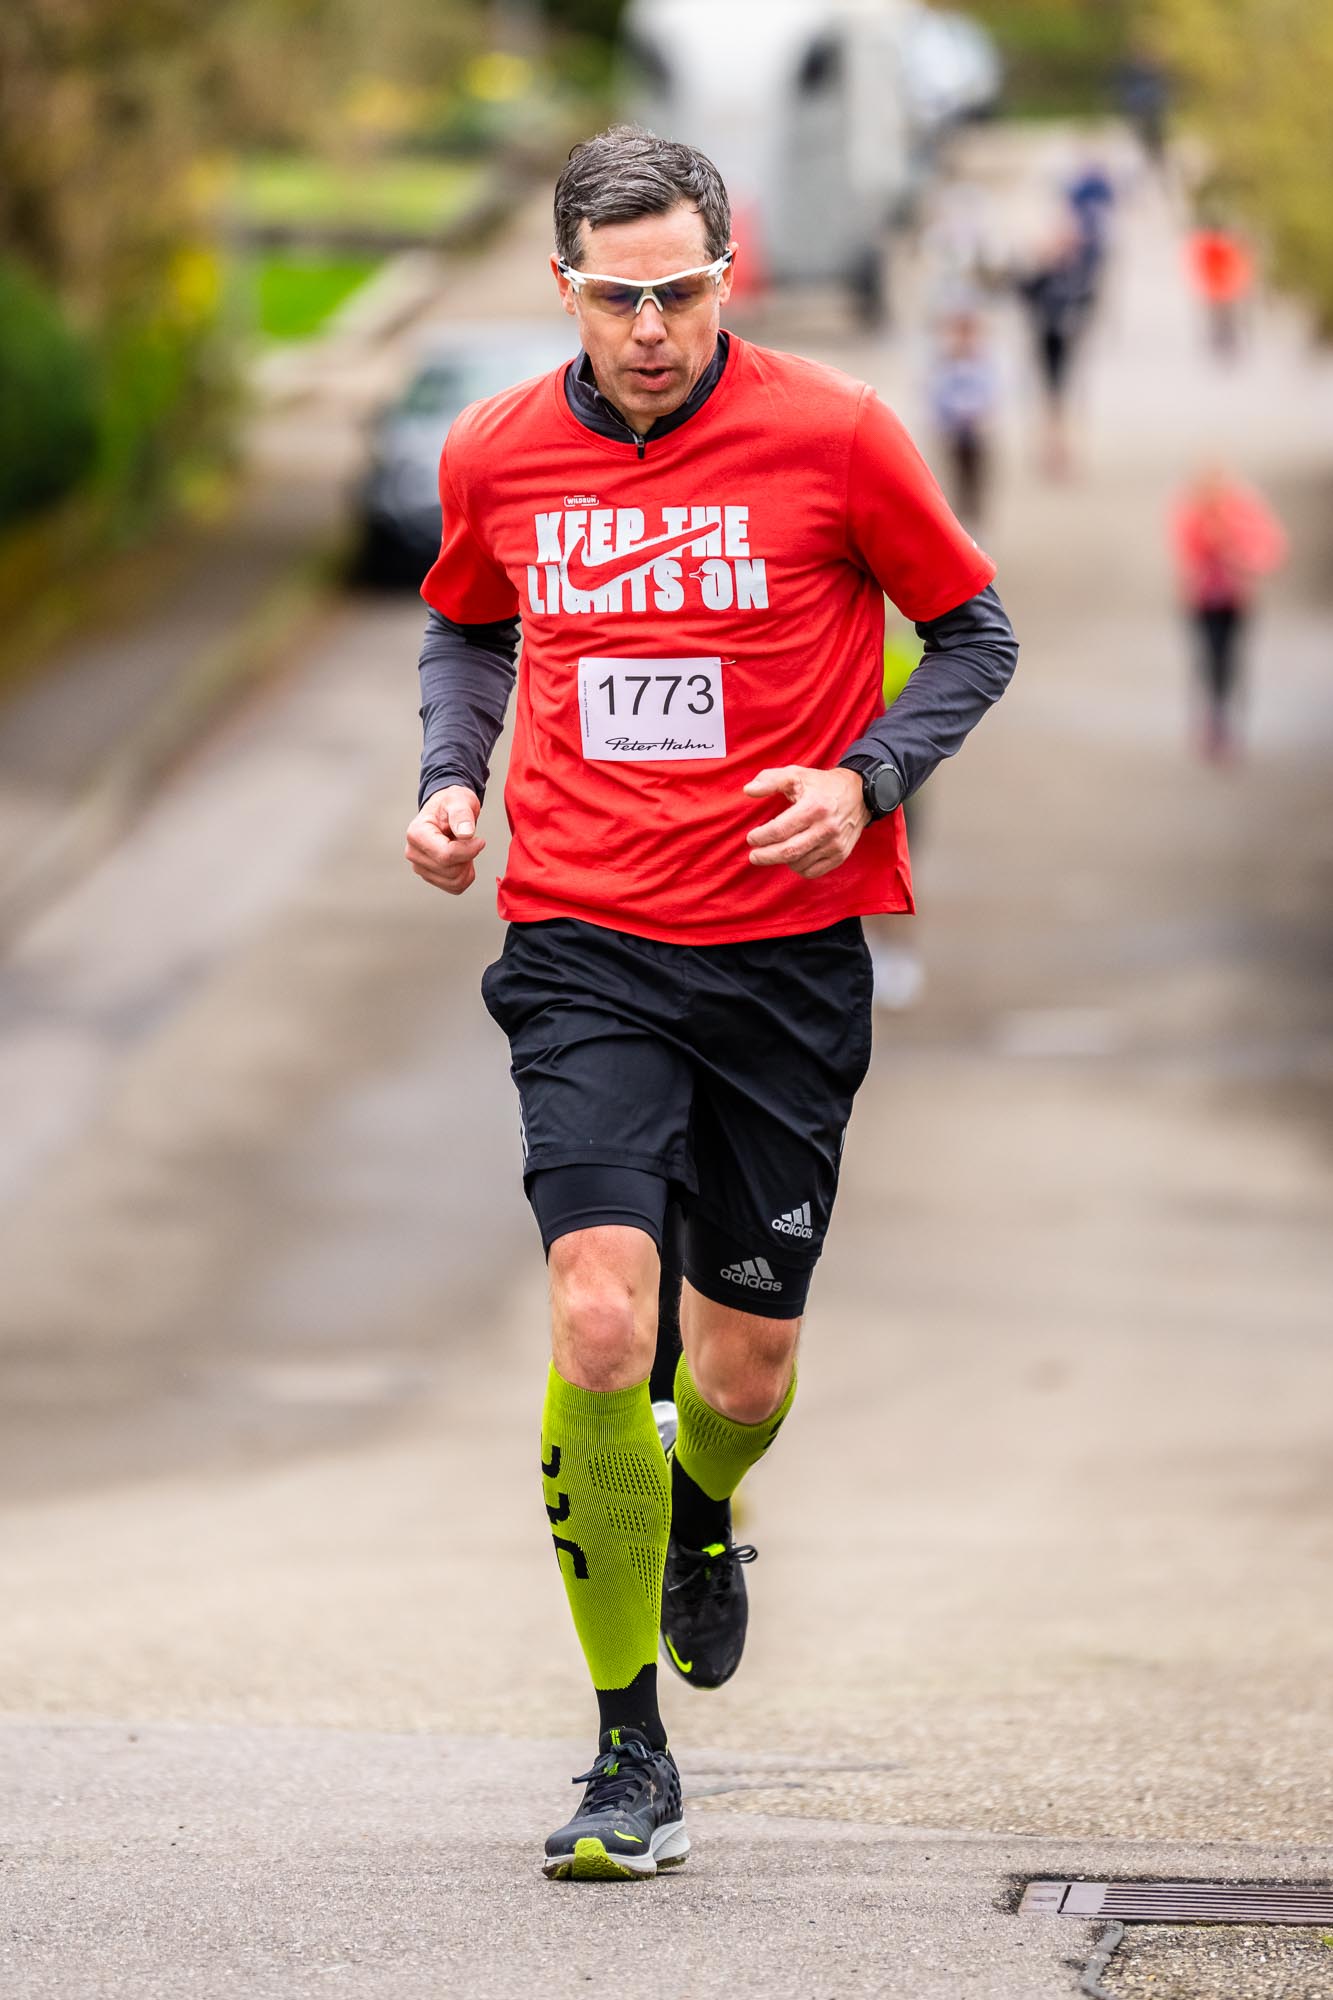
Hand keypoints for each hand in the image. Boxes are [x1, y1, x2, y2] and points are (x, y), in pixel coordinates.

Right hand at [404, 785, 484, 895]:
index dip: (469, 851)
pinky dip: (465, 875)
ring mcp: (420, 866)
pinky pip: (455, 887)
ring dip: (467, 867)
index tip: (480, 840)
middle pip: (451, 871)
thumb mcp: (459, 800)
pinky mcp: (430, 876)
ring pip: (454, 882)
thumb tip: (465, 833)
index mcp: (416, 833)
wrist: (446, 810)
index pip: (446, 855)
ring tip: (464, 848)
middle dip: (468, 857)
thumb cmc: (451, 803)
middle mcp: (413, 853)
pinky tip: (463, 859)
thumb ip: (462, 814)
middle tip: (469, 840)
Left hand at [743, 766, 868, 879]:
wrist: (860, 794)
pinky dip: (798, 867)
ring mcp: (836, 844)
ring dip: (782, 860)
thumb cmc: (822, 785)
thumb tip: (748, 790)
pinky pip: (813, 871)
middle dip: (766, 856)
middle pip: (789, 851)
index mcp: (814, 807)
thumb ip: (770, 780)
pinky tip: (793, 858)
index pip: (780, 829)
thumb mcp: (796, 774)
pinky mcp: (841, 855)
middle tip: (754, 856)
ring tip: (776, 851)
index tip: (751, 838)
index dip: (761, 837)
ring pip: (799, 863)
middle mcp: (827, 828)